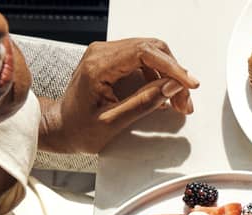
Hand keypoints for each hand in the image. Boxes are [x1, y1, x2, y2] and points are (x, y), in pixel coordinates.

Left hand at [40, 38, 198, 153]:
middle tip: (184, 101)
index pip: (144, 53)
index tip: (189, 84)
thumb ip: (144, 102)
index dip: (172, 67)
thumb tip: (171, 87)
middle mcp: (102, 53)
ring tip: (178, 102)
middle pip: (152, 49)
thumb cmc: (79, 128)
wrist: (62, 126)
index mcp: (98, 66)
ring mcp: (107, 53)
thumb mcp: (113, 122)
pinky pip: (144, 60)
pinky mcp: (113, 59)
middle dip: (174, 74)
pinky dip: (160, 76)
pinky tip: (164, 95)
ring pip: (151, 53)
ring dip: (170, 75)